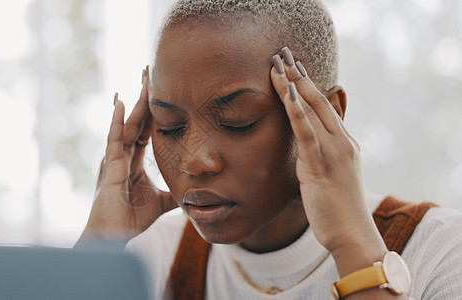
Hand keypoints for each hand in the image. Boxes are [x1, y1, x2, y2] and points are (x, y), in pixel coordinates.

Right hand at [78, 67, 177, 242]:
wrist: (113, 237)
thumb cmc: (130, 219)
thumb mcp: (161, 202)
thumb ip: (175, 194)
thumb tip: (194, 192)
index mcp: (134, 159)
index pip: (146, 128)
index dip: (154, 110)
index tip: (162, 89)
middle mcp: (123, 155)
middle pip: (137, 120)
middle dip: (144, 96)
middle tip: (150, 70)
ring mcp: (115, 159)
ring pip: (127, 124)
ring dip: (135, 102)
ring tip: (141, 78)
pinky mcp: (109, 168)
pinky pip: (114, 141)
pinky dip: (117, 122)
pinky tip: (121, 104)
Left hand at [270, 48, 388, 277]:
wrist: (352, 234)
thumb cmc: (338, 209)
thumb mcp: (330, 177)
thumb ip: (319, 157)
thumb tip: (305, 149)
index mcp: (344, 142)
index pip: (324, 106)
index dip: (307, 84)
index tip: (293, 66)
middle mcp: (342, 141)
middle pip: (318, 100)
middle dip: (298, 75)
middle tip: (282, 54)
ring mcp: (334, 151)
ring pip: (312, 111)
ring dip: (293, 85)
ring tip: (278, 64)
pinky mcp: (321, 165)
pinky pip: (307, 133)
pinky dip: (297, 112)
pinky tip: (287, 94)